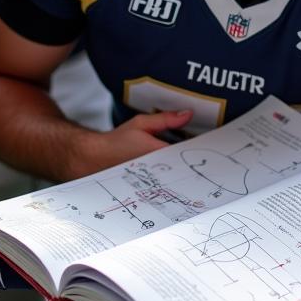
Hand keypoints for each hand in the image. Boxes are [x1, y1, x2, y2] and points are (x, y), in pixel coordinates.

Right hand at [68, 109, 193, 178]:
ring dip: (182, 169)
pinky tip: (173, 169)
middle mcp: (157, 170)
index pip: (187, 152)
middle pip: (184, 166)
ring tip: (191, 165)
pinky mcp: (149, 186)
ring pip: (176, 174)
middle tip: (203, 157)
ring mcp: (153, 180)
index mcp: (158, 153)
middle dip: (192, 160)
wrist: (94, 159)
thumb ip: (165, 119)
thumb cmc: (116, 142)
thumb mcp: (141, 124)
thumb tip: (188, 114)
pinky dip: (172, 174)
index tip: (206, 143)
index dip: (198, 147)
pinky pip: (166, 179)